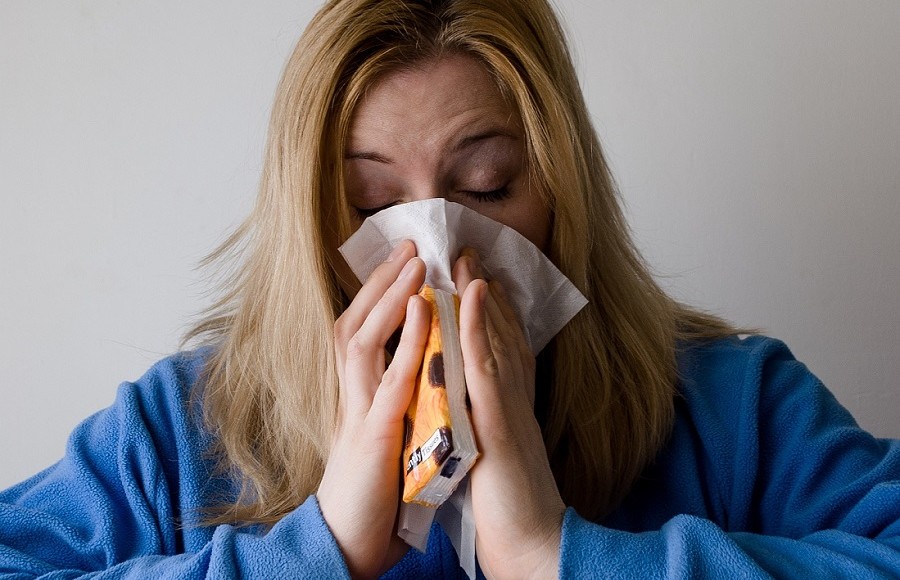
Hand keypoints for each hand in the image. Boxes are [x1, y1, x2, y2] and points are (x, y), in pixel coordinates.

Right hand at [317, 240, 428, 577]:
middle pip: (356, 323)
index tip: (402, 264)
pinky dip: (406, 340)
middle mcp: (351, 396)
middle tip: (409, 243)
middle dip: (381, 281)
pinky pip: (389, 379)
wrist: (347, 545)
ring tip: (414, 260)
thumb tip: (415, 374)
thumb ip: (392, 404)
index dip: (377, 296)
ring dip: (389, 296)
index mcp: (356, 397)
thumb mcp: (382, 437)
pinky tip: (423, 309)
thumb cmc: (371, 495)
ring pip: (364, 340)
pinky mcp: (374, 435)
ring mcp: (359, 413)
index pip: (361, 333)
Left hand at [453, 249, 564, 578]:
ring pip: (493, 339)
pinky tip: (471, 293)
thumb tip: (469, 410)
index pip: (500, 349)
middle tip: (469, 251)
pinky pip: (486, 364)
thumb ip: (486, 425)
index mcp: (508, 408)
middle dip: (483, 291)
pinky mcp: (499, 421)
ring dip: (479, 294)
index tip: (476, 278)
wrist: (535, 547)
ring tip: (465, 254)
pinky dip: (479, 324)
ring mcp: (507, 406)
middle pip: (499, 333)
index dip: (489, 312)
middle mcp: (513, 399)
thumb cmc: (510, 508)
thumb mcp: (496, 454)